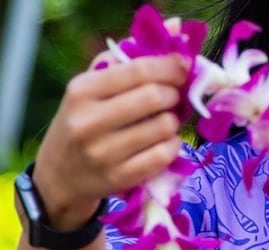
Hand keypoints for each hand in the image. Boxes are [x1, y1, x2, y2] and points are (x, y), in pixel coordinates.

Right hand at [33, 52, 190, 230]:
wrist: (60, 175)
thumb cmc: (84, 122)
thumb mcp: (91, 88)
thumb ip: (127, 60)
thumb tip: (175, 28)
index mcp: (82, 91)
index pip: (137, 71)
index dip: (169, 67)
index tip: (184, 67)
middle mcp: (89, 121)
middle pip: (154, 98)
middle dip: (174, 95)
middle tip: (174, 98)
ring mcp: (104, 153)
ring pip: (163, 128)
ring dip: (174, 122)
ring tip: (165, 121)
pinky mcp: (119, 177)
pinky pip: (164, 155)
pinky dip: (173, 146)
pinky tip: (165, 142)